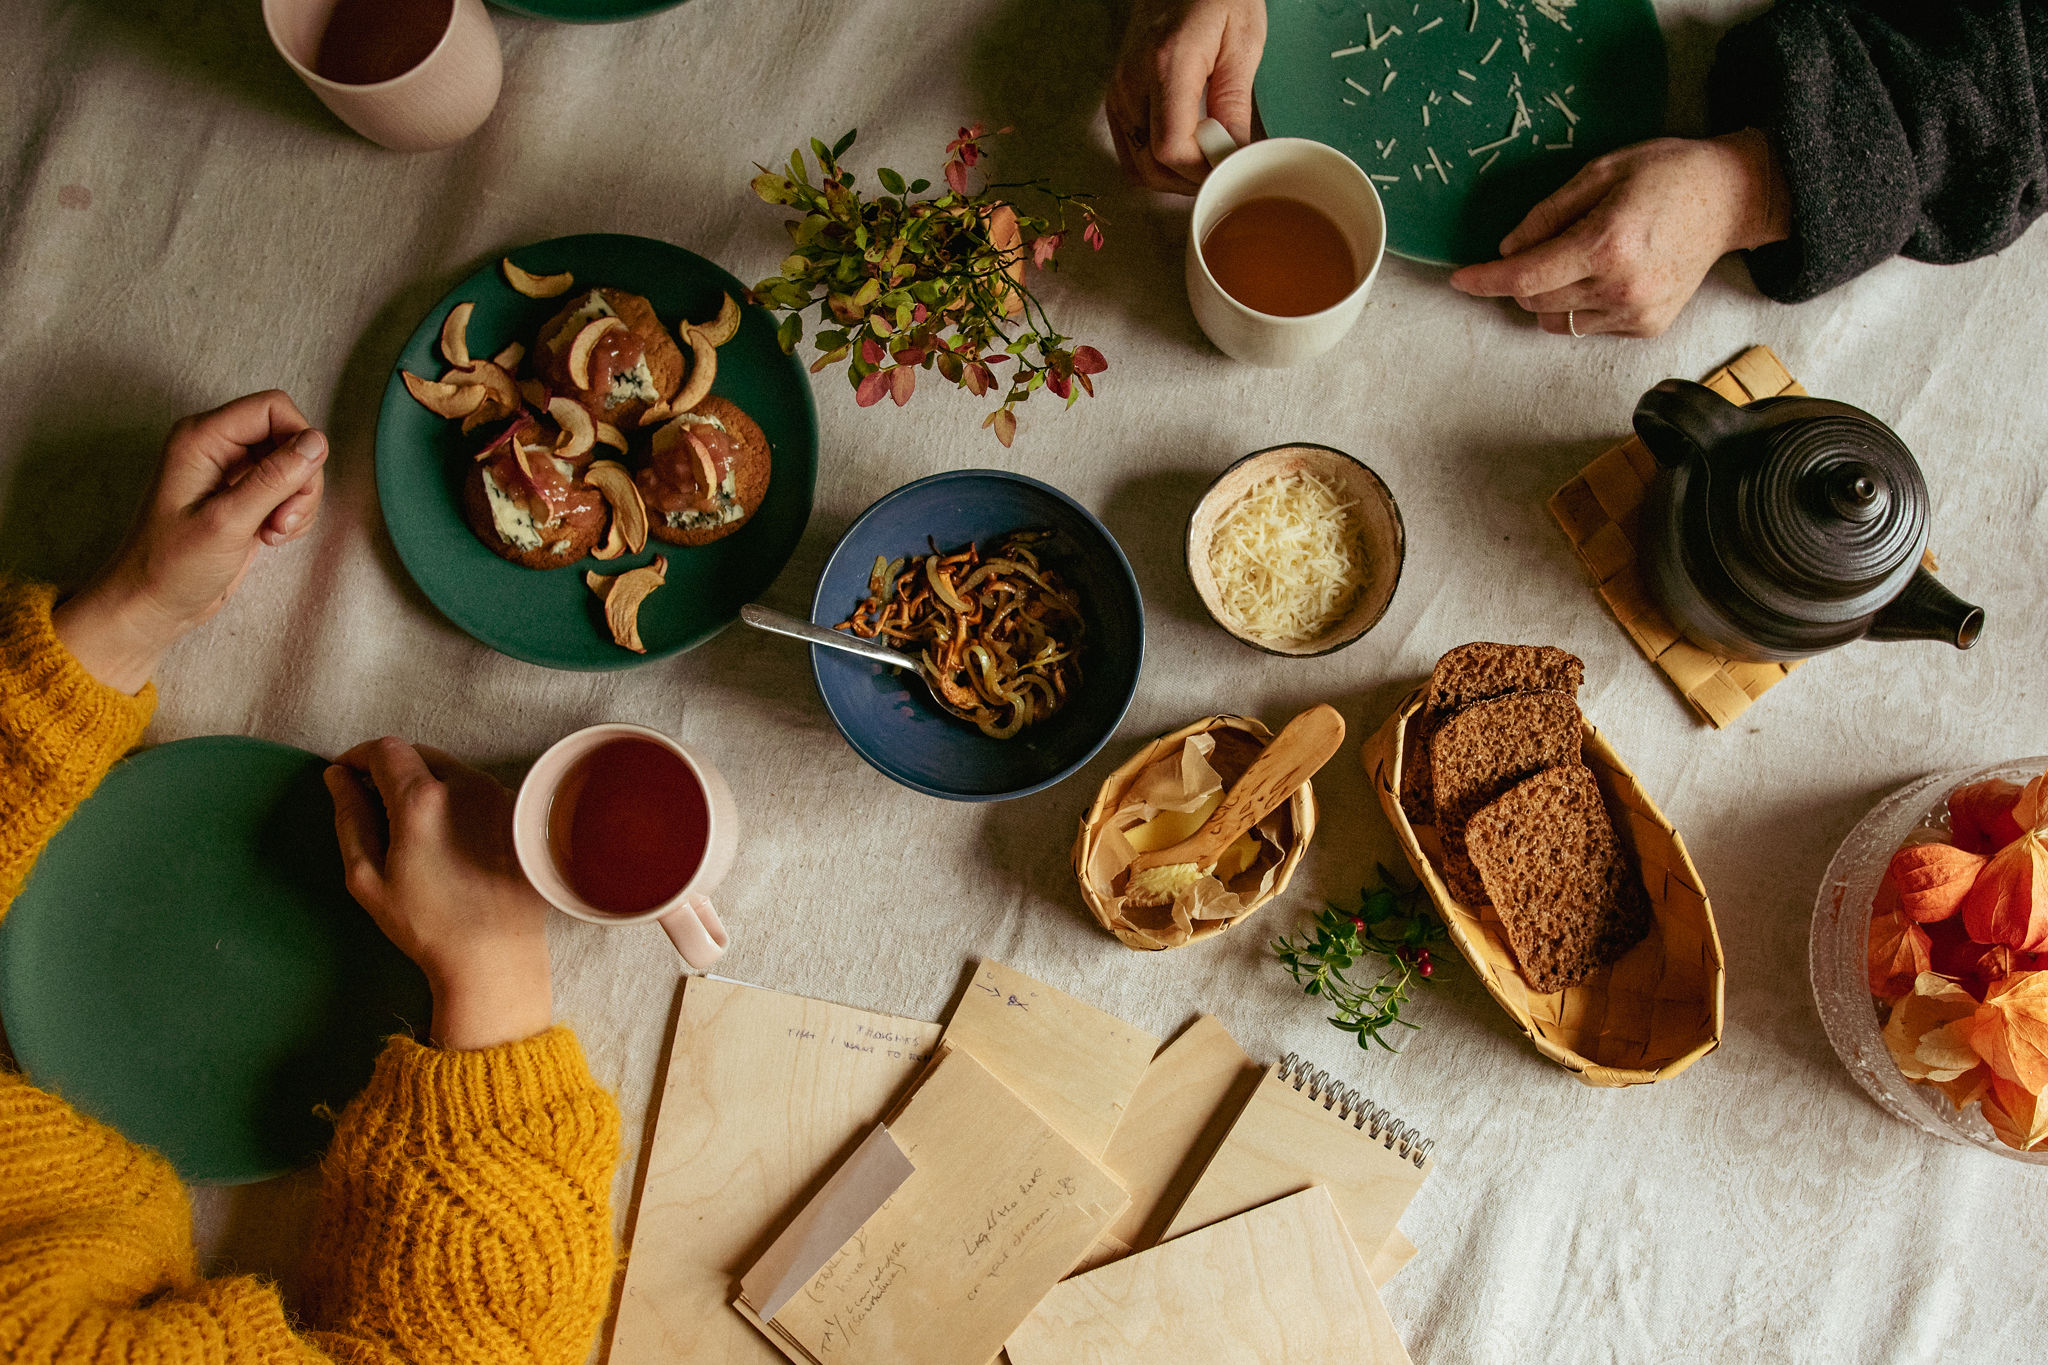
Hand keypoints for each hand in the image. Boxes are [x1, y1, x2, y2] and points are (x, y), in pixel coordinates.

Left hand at [51, 390, 327, 692]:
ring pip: (295, 465)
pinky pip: (288, 490)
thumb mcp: (227, 521)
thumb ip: (274, 479)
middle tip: (283, 519)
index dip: (298, 441)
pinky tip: (271, 536)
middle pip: (290, 437)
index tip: (299, 484)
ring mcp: (232, 471)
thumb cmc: (171, 565)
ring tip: (274, 531)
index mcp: (202, 438)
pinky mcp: (245, 496)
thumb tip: (316, 442)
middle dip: (300, 479)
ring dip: (299, 501)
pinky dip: (293, 513)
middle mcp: (218, 446)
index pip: (274, 408)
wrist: (152, 603)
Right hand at [325, 738, 553, 1051]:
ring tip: (410, 826)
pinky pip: (478, 790)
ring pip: (452, 769)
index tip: (347, 774)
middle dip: (390, 768)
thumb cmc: (426, 924)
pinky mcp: (519, 815)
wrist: (495, 955)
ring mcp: (500, 797)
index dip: (359, 756)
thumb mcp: (367, 877)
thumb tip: (338, 777)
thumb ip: (350, 818)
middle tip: (373, 803)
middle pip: (420, 754)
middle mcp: (468, 786)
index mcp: (423, 800)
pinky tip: (447, 838)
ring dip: (424, 782)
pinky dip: (455, 798)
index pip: (386, 749)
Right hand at [1106, 0, 1265, 192]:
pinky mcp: (1117, 98)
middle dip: (1191, 182)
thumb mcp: (1242, 43)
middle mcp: (1132, 82)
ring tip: (1208, 167)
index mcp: (1166, 64)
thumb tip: (1234, 156)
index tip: (1231, 169)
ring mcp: (1119, 92)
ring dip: (1174, 180)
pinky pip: (1131, 153)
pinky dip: (1157, 166)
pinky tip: (1187, 157)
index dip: (1202, 172)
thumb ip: (1234, 104)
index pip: (1172, 148)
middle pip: (1152, 165)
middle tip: (1226, 175)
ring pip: (1138, 167)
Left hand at [1448, 129, 1790, 337]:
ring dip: (1550, 295)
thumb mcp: (1602, 172)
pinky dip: (1581, 305)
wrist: (1733, 198)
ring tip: (1583, 258)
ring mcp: (1636, 312)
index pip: (1525, 276)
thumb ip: (1549, 213)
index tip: (1460, 280)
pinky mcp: (1647, 327)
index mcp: (1606, 243)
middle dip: (1523, 278)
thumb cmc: (1668, 174)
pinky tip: (1608, 274)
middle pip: (1534, 300)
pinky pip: (1587, 327)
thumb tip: (1508, 249)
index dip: (1485, 280)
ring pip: (1556, 321)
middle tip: (1546, 245)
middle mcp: (1620, 286)